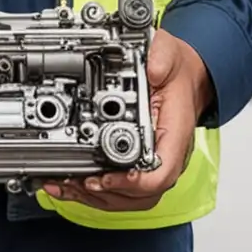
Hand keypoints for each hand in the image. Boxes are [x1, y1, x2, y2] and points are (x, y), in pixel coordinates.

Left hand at [42, 28, 210, 211]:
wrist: (184, 75)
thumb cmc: (177, 72)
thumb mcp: (169, 54)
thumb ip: (162, 57)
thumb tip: (152, 69)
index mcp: (175, 133)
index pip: (161, 174)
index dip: (132, 182)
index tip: (106, 177)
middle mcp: (166, 154)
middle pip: (142, 195)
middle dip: (106, 193)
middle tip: (77, 181)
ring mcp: (154, 161)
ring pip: (130, 198)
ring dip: (97, 197)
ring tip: (67, 186)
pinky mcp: (140, 163)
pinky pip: (123, 189)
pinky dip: (96, 192)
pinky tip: (73, 185)